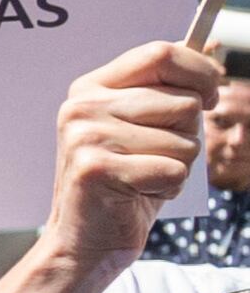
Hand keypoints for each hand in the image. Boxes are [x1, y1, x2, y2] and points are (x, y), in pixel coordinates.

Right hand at [36, 39, 220, 273]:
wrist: (85, 241)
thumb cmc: (124, 183)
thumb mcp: (144, 127)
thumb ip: (166, 90)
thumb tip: (209, 52)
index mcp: (92, 88)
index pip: (161, 53)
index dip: (200, 73)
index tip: (209, 97)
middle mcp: (83, 106)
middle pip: (182, 102)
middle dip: (187, 136)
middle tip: (153, 157)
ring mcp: (85, 136)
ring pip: (184, 141)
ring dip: (178, 166)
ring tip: (143, 178)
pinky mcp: (95, 169)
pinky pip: (173, 171)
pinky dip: (169, 189)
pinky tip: (138, 194)